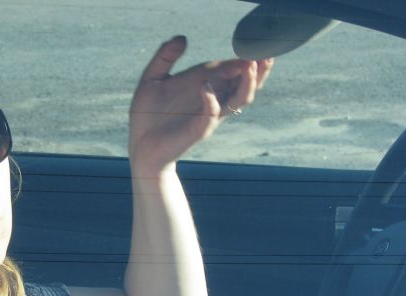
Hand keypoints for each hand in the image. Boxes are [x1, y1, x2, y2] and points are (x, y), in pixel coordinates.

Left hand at [129, 35, 272, 172]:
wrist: (139, 146)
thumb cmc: (148, 115)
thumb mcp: (153, 78)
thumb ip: (165, 57)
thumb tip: (182, 38)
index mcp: (207, 87)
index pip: (232, 70)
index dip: (242, 58)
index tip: (251, 44)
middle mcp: (214, 101)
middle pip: (247, 85)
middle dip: (259, 70)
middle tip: (266, 54)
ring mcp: (208, 116)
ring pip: (240, 99)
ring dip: (248, 83)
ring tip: (250, 66)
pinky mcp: (196, 130)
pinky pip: (212, 115)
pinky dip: (211, 100)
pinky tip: (204, 87)